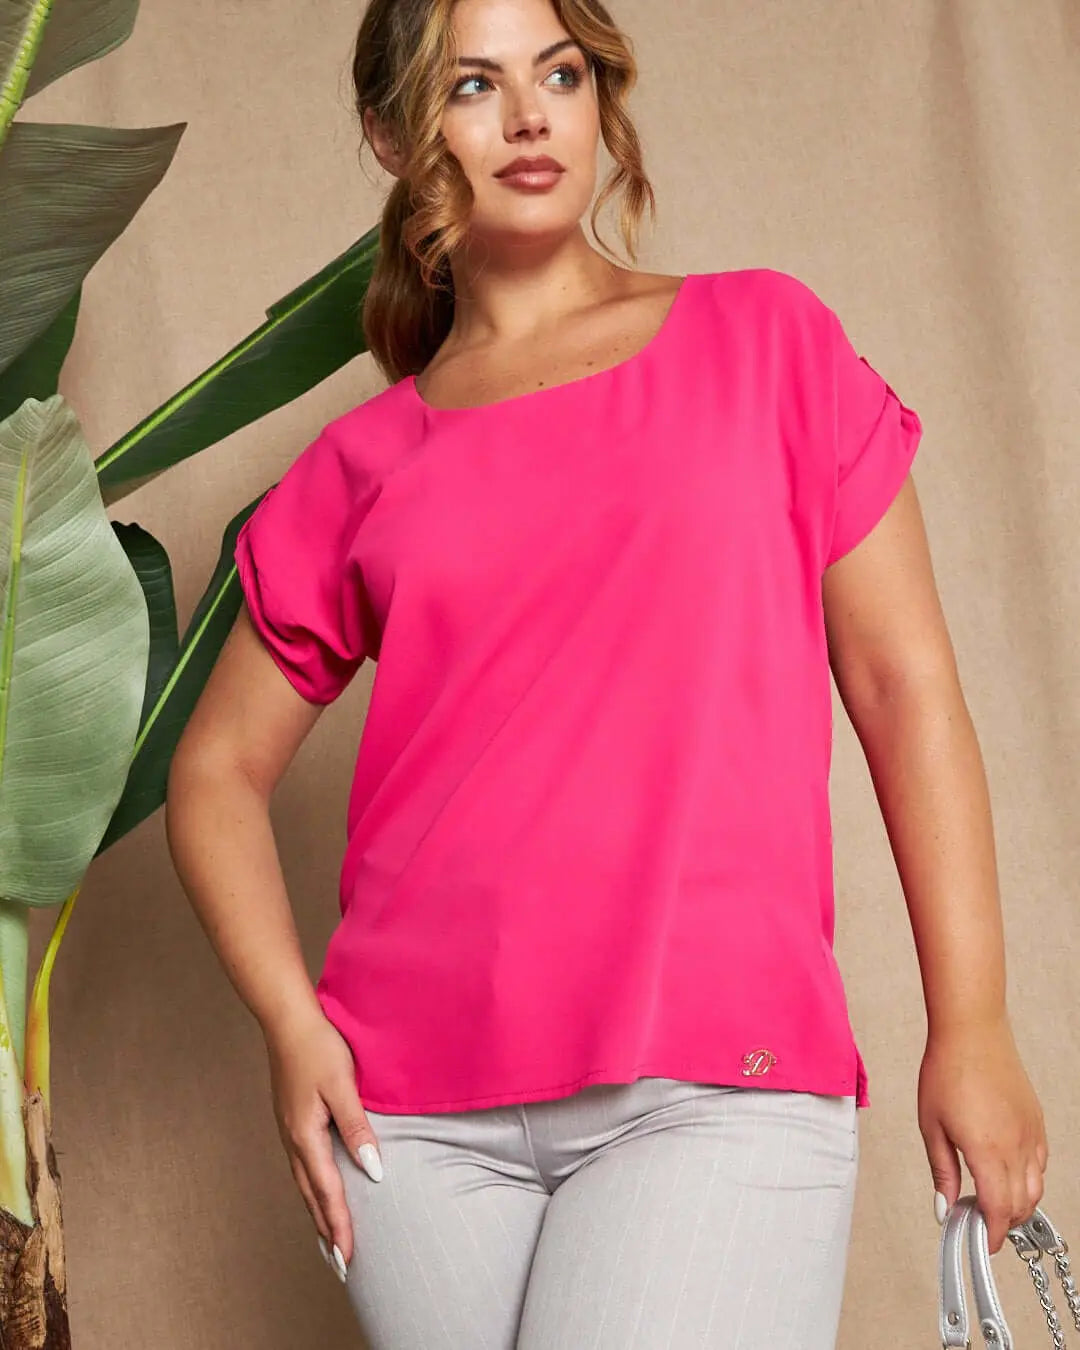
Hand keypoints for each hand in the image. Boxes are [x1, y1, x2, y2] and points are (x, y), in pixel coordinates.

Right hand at [263, 1007, 383, 1278]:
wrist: (287, 1021)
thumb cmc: (318, 1048)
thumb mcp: (342, 1086)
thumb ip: (357, 1128)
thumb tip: (373, 1170)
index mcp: (306, 1135)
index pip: (327, 1191)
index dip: (339, 1225)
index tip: (348, 1257)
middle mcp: (293, 1140)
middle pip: (311, 1196)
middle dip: (326, 1231)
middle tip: (340, 1264)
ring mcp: (289, 1131)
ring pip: (304, 1184)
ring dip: (317, 1213)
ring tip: (329, 1240)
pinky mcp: (292, 1121)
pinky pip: (303, 1167)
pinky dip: (312, 1190)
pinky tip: (318, 1192)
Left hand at [918, 1015, 1048, 1253]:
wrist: (971, 1032)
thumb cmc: (946, 1071)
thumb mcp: (932, 1125)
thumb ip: (942, 1170)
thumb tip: (944, 1207)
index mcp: (987, 1151)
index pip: (998, 1210)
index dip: (991, 1234)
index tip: (981, 1242)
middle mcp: (1016, 1146)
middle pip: (1021, 1205)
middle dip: (1002, 1223)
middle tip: (979, 1223)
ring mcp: (1030, 1133)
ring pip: (1037, 1187)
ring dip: (1018, 1203)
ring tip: (991, 1201)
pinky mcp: (1036, 1121)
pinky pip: (1041, 1162)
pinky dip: (1029, 1179)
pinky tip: (1007, 1173)